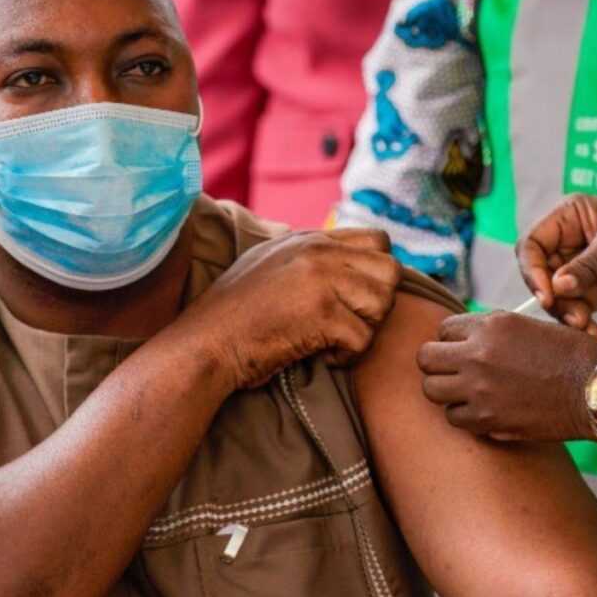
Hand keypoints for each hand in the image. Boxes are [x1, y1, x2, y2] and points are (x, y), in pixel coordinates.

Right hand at [185, 228, 402, 388]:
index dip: (377, 274)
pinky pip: (364, 338)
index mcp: (310, 239)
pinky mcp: (321, 313)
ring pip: (383, 303)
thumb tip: (347, 264)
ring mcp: (321, 279)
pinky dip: (348, 356)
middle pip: (390, 270)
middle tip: (350, 324)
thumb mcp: (270, 265)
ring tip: (335, 341)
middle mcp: (319, 251)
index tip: (357, 300)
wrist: (205, 343)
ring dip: (364, 330)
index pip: (379, 240)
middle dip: (378, 304)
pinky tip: (324, 357)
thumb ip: (308, 258)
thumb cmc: (234, 316)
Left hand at [417, 311, 596, 441]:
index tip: (463, 350)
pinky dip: (464, 415)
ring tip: (465, 392)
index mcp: (491, 324)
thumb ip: (494, 331)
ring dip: (445, 391)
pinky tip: (482, 411)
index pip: (443, 329)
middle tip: (454, 371)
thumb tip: (468, 340)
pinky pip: (453, 417)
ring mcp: (478, 388)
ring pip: (431, 390)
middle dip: (436, 364)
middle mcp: (477, 353)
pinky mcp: (486, 418)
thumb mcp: (530, 326)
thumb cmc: (572, 356)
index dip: (452, 340)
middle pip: (425, 358)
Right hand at [517, 196, 596, 331]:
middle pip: (539, 274)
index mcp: (568, 218)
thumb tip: (557, 286)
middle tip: (570, 314)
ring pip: (555, 298)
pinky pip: (575, 312)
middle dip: (551, 297)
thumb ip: (589, 264)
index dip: (533, 269)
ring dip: (566, 314)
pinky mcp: (594, 295)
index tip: (547, 293)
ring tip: (585, 325)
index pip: (532, 244)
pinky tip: (593, 331)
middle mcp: (568, 244)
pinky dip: (580, 324)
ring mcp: (579, 271)